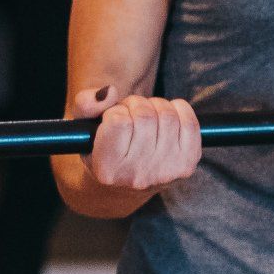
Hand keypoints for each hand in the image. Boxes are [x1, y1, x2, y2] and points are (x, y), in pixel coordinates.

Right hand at [76, 85, 201, 191]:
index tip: (113, 119)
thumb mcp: (83, 128)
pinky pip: (190, 123)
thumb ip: (85, 104)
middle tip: (131, 114)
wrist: (126, 181)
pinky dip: (179, 110)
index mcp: (108, 169)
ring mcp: (165, 172)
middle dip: (136, 104)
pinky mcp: (187, 165)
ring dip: (155, 106)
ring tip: (146, 118)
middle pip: (145, 114)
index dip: (116, 111)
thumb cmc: (103, 147)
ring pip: (167, 114)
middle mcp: (137, 175)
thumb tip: (110, 91)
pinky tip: (166, 118)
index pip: (118, 120)